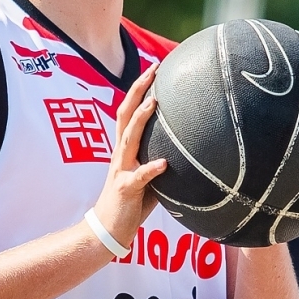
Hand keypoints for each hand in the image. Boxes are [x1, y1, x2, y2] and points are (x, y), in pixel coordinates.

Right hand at [91, 65, 166, 249]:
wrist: (108, 230)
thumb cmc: (132, 203)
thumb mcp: (149, 177)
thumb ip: (162, 161)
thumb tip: (189, 151)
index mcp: (125, 149)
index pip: (129, 112)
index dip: (139, 89)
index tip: (153, 69)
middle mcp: (120, 154)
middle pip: (124, 115)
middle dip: (137, 91)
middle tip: (153, 70)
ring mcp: (120, 170)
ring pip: (129, 139)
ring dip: (140, 119)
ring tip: (154, 103)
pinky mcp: (125, 189)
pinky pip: (139, 177)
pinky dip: (151, 169)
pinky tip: (164, 164)